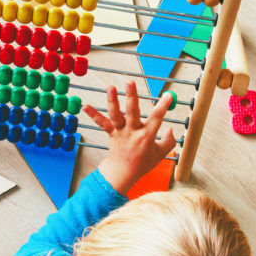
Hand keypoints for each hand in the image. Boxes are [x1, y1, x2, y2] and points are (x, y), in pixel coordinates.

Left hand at [82, 80, 175, 194]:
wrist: (122, 173)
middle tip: (130, 82)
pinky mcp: (111, 134)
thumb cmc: (142, 163)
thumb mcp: (160, 154)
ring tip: (110, 87)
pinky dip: (93, 115)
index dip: (163, 106)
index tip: (168, 94)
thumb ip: (168, 141)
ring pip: (116, 115)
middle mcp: (133, 132)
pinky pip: (102, 123)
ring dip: (112, 100)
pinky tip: (85, 106)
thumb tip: (170, 128)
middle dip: (131, 96)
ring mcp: (120, 132)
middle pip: (133, 112)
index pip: (157, 119)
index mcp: (147, 137)